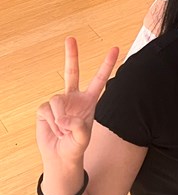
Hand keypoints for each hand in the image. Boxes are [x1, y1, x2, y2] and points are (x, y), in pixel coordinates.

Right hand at [36, 39, 118, 167]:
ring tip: (63, 130)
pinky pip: (46, 110)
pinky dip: (51, 122)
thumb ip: (78, 127)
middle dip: (71, 55)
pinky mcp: (44, 109)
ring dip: (60, 118)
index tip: (116, 48)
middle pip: (71, 71)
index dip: (107, 64)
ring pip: (57, 100)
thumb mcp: (83, 138)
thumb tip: (64, 117)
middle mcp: (74, 97)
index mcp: (89, 100)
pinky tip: (54, 129)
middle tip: (70, 38)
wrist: (60, 156)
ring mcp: (58, 102)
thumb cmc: (76, 146)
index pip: (100, 79)